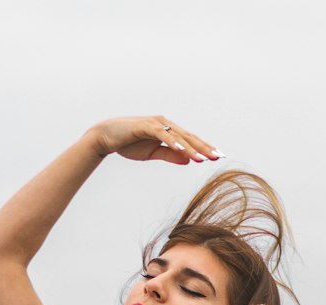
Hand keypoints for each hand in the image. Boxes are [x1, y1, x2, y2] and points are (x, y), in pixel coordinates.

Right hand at [87, 115, 222, 165]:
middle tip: (218, 157)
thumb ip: (170, 155)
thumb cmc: (129, 144)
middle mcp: (165, 124)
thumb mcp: (153, 152)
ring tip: (203, 158)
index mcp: (168, 131)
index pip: (189, 140)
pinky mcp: (146, 126)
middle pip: (188, 137)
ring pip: (178, 136)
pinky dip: (173, 142)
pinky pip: (162, 135)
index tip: (217, 157)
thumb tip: (188, 159)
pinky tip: (183, 150)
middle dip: (204, 147)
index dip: (203, 148)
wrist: (107, 136)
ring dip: (191, 147)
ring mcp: (156, 124)